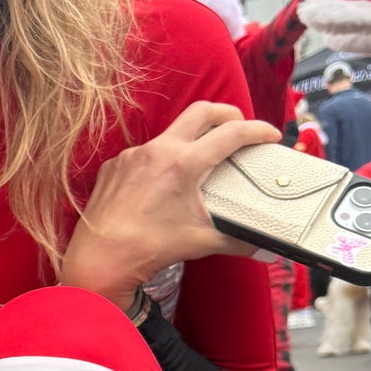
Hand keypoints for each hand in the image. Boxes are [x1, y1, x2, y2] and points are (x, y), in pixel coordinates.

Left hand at [60, 101, 277, 305]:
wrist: (100, 259)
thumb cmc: (148, 249)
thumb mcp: (201, 241)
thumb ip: (238, 240)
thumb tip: (264, 249)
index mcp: (184, 163)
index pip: (232, 133)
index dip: (258, 130)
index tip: (270, 136)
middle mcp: (158, 150)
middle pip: (203, 111)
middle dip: (228, 114)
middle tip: (240, 128)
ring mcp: (133, 155)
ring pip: (171, 132)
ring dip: (191, 139)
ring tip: (202, 159)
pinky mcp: (114, 165)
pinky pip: (144, 153)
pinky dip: (161, 160)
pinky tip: (163, 182)